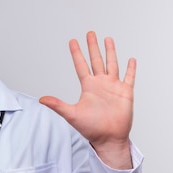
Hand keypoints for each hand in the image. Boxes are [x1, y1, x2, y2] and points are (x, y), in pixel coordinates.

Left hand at [39, 31, 135, 168]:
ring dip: (110, 52)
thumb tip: (41, 99)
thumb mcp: (72, 114)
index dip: (77, 53)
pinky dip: (131, 69)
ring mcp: (113, 87)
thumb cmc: (91, 129)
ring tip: (108, 39)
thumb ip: (57, 105)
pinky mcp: (126, 93)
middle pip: (96, 60)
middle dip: (93, 47)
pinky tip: (131, 59)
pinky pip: (129, 77)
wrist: (108, 138)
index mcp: (88, 87)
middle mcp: (101, 84)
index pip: (81, 65)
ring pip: (112, 65)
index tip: (73, 41)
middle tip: (90, 33)